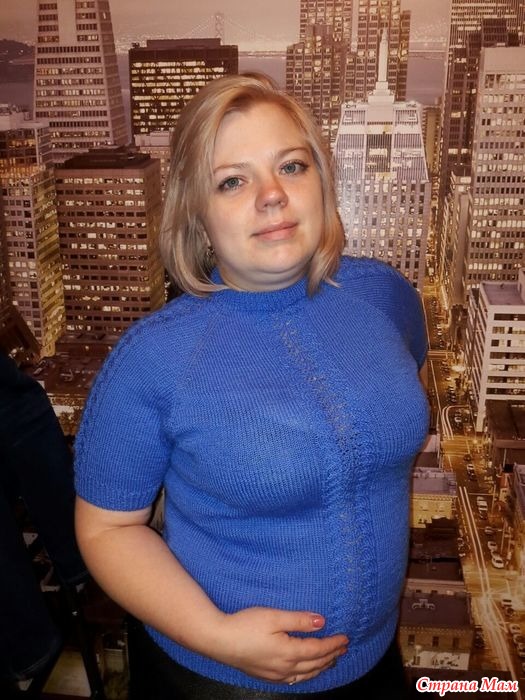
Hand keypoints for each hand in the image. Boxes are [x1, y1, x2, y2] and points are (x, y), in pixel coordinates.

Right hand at [213, 607, 348, 684]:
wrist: (218, 639)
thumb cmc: (245, 624)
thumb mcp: (274, 616)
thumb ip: (298, 620)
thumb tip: (321, 622)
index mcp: (288, 652)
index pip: (317, 649)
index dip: (333, 644)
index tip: (345, 638)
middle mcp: (284, 668)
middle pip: (314, 664)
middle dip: (331, 656)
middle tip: (343, 649)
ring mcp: (274, 674)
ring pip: (305, 675)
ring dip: (320, 667)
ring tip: (330, 661)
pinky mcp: (265, 675)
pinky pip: (293, 680)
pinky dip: (305, 676)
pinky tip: (305, 673)